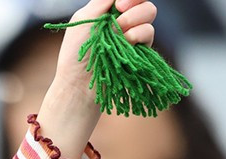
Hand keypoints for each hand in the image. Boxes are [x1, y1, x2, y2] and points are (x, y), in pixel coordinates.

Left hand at [38, 0, 157, 158]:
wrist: (81, 82)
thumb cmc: (76, 53)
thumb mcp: (83, 19)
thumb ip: (101, 2)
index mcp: (107, 10)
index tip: (119, 4)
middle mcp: (122, 18)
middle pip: (142, 0)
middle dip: (134, 5)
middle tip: (120, 17)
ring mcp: (132, 33)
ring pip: (149, 12)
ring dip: (135, 20)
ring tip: (120, 34)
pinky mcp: (140, 48)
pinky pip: (149, 31)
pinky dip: (138, 34)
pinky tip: (127, 43)